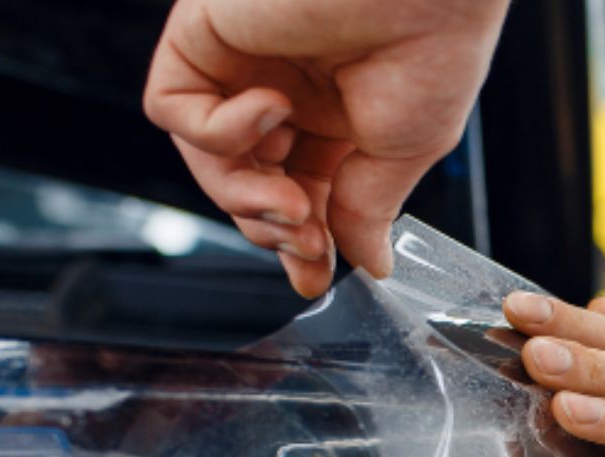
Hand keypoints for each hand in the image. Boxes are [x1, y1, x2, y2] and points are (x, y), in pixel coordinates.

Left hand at [144, 0, 507, 296]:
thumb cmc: (433, 42)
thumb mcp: (407, 150)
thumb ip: (368, 209)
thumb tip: (368, 263)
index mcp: (334, 113)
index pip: (296, 191)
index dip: (300, 240)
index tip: (316, 274)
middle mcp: (284, 87)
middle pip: (244, 184)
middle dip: (272, 225)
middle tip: (308, 238)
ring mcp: (241, 63)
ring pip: (205, 158)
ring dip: (242, 195)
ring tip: (290, 198)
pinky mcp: (204, 34)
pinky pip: (171, 108)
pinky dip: (215, 131)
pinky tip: (269, 110)